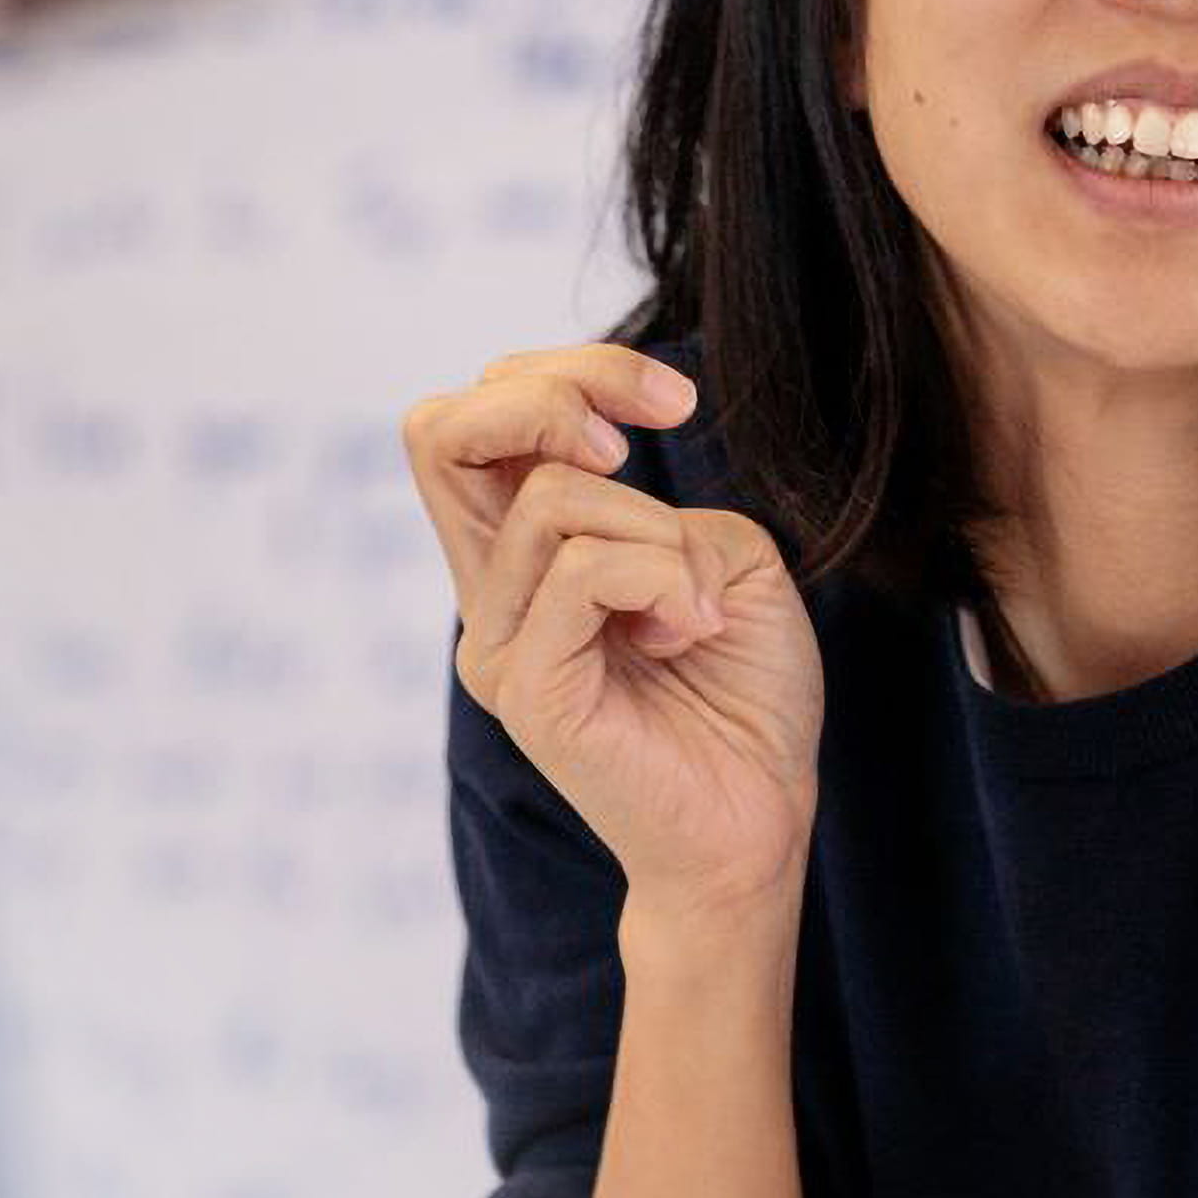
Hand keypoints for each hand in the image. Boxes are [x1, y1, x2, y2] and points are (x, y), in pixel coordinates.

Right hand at [412, 348, 823, 920]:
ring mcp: (495, 642)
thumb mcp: (723, 557)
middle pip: (441, 431)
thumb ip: (658, 507)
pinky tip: (694, 629)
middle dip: (560, 390)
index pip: (475, 420)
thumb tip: (605, 496)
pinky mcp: (524, 688)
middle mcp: (489, 594)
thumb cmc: (743, 695)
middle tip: (648, 431)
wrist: (756, 823)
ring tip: (701, 603)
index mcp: (522, 556)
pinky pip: (582, 574)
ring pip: (547, 503)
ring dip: (657, 529)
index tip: (670, 406)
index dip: (563, 374)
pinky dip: (664, 577)